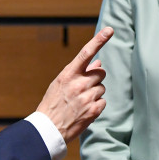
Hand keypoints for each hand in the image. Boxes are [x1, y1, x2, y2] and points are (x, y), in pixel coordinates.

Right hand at [36, 27, 112, 142]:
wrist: (48, 129)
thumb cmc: (53, 103)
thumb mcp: (60, 84)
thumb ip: (79, 72)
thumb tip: (98, 63)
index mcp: (68, 74)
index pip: (86, 53)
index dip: (99, 40)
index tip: (110, 30)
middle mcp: (78, 84)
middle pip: (100, 73)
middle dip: (95, 79)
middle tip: (83, 89)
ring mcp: (86, 97)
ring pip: (102, 88)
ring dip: (95, 94)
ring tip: (80, 102)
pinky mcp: (93, 111)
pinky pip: (103, 102)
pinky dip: (96, 106)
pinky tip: (84, 110)